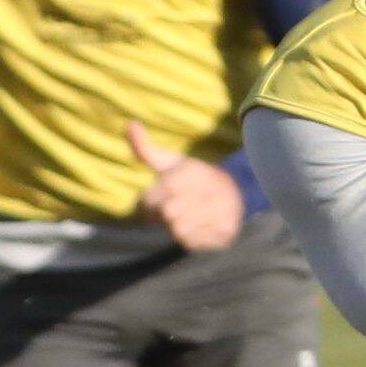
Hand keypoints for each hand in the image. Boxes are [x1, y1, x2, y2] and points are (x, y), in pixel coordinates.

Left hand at [122, 121, 244, 253]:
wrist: (236, 191)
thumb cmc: (192, 177)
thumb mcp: (169, 161)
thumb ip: (144, 148)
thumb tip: (129, 123)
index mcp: (189, 172)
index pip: (150, 200)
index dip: (152, 200)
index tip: (165, 194)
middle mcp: (205, 190)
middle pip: (166, 214)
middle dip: (166, 214)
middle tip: (180, 205)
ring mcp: (217, 212)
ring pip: (179, 230)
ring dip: (180, 226)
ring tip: (191, 214)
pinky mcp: (224, 231)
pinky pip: (194, 243)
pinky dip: (194, 237)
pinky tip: (202, 225)